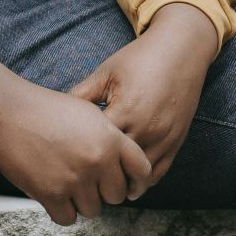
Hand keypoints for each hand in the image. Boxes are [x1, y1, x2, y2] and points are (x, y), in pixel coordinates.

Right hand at [0, 62, 150, 225]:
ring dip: (82, 202)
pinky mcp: (51, 194)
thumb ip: (110, 136)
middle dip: (104, 191)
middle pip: (117, 196)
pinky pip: (68, 218)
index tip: (126, 183)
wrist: (10, 112)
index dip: (136, 180)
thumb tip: (123, 160)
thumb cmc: (48, 109)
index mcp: (112, 138)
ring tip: (69, 185)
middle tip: (89, 182)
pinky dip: (62, 211)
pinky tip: (56, 195)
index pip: (143, 170)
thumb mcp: (90, 112)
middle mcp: (98, 160)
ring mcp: (75, 179)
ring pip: (93, 210)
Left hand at [70, 3, 218, 190]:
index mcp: (126, 111)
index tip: (68, 162)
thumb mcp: (106, 72)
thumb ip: (81, 95)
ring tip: (104, 185)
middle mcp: (147, 129)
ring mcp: (164, 138)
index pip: (97, 148)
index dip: (80, 157)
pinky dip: (143, 180)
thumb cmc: (140, 58)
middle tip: (82, 183)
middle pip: (118, 169)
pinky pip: (159, 171)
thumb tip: (53, 112)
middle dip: (99, 177)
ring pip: (140, 177)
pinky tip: (129, 181)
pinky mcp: (177, 141)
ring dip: (123, 184)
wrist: (181, 49)